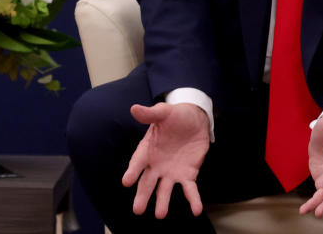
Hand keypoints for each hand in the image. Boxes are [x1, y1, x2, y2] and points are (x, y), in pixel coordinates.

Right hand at [121, 102, 209, 218]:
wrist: (195, 119)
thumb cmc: (175, 115)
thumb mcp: (163, 112)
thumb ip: (149, 114)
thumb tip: (134, 108)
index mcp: (147, 149)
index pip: (138, 162)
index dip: (132, 172)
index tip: (126, 182)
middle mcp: (156, 164)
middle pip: (147, 182)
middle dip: (142, 195)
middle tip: (138, 210)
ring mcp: (171, 172)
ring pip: (164, 190)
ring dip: (163, 202)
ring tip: (160, 214)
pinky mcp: (187, 175)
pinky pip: (189, 189)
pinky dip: (193, 199)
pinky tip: (196, 210)